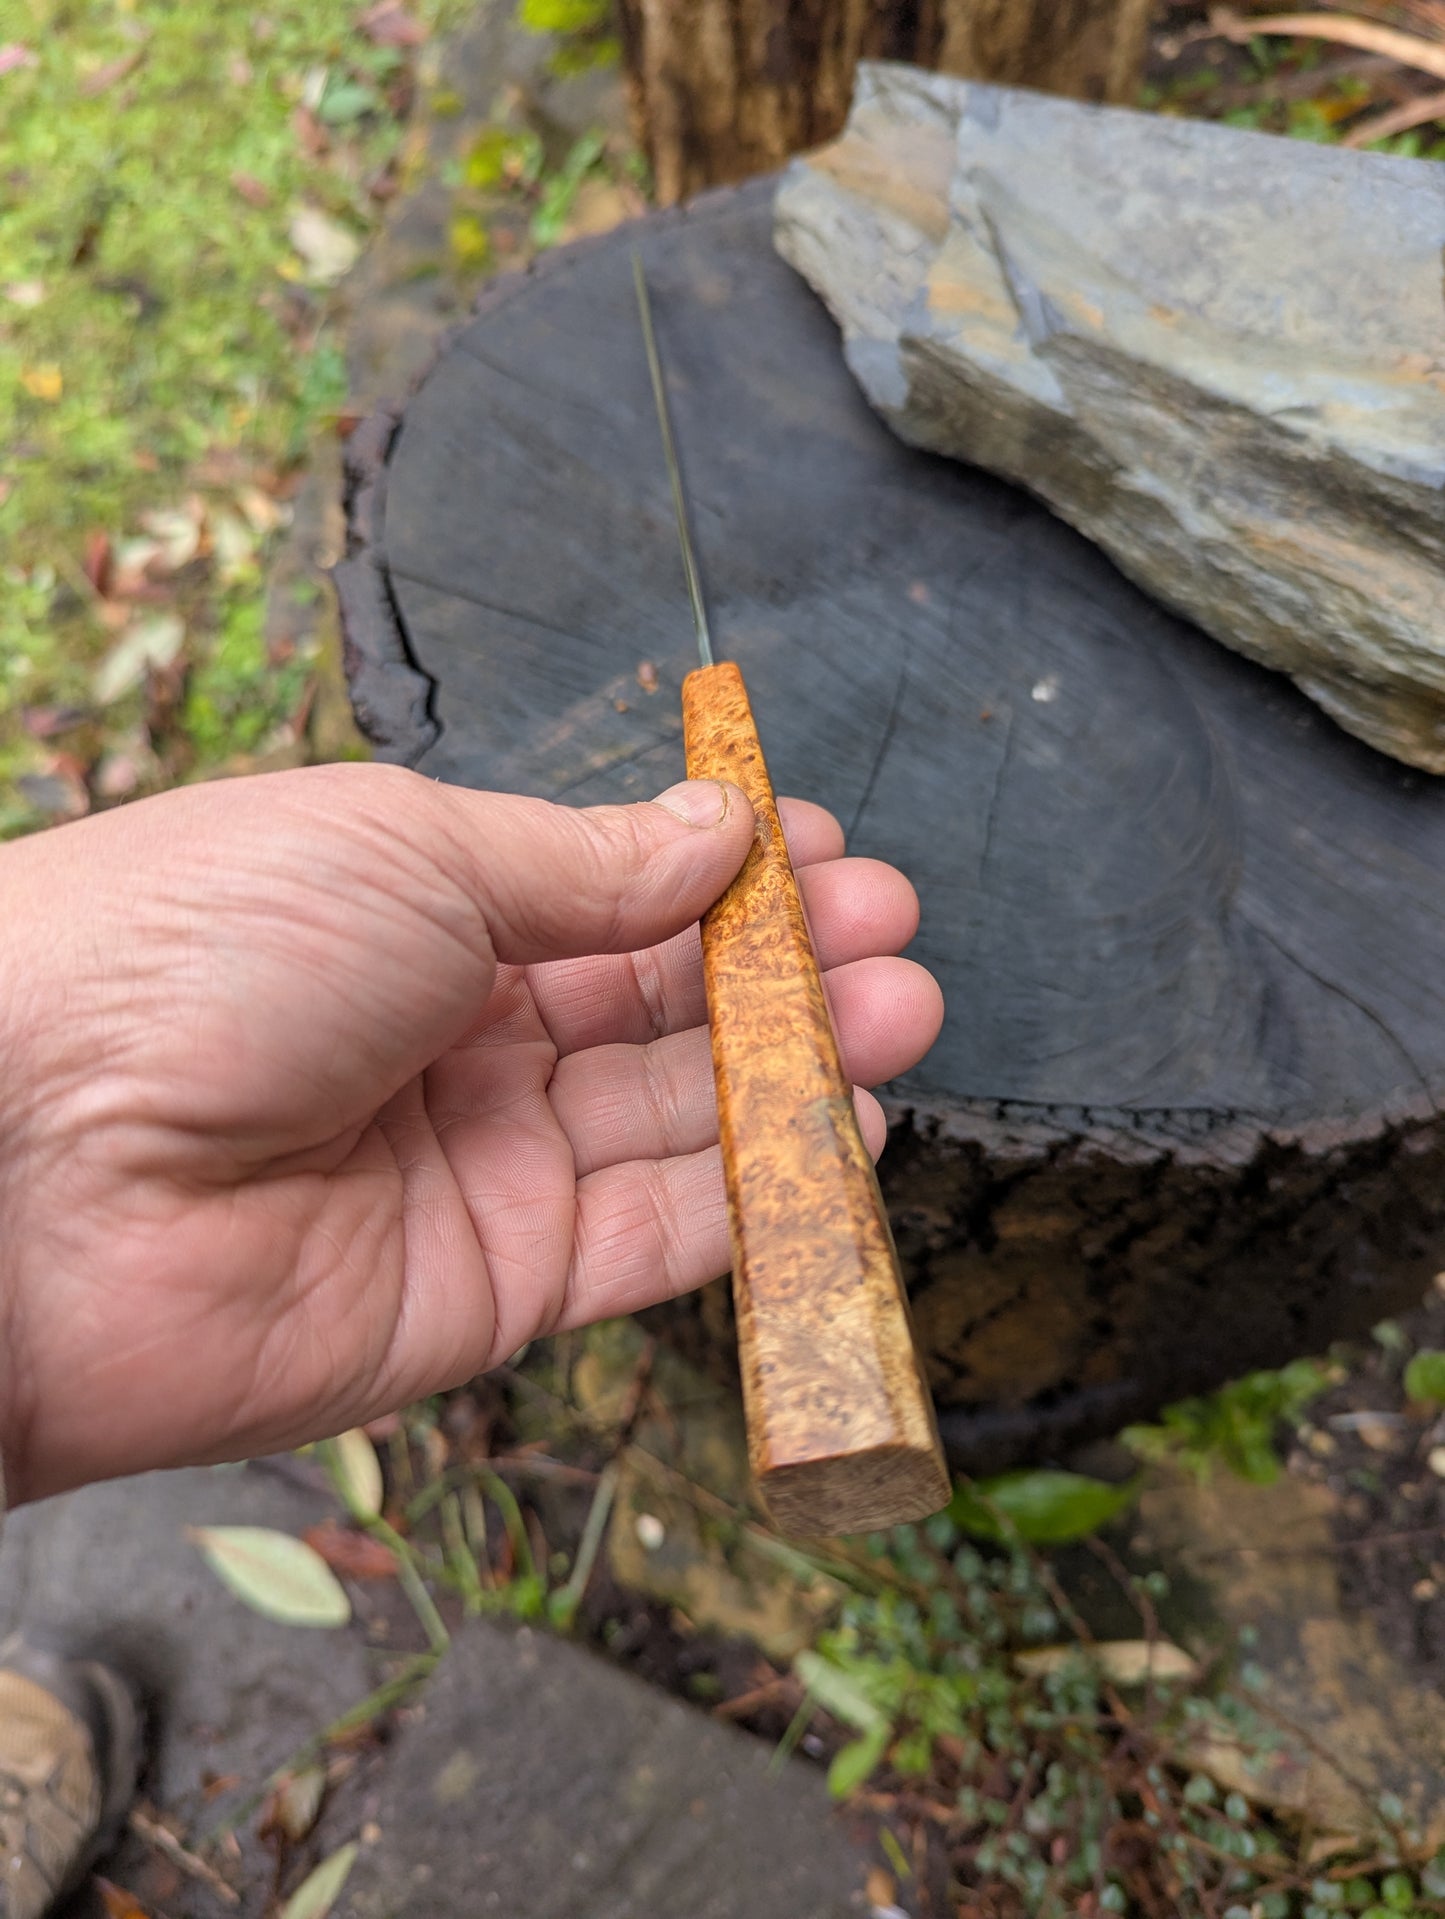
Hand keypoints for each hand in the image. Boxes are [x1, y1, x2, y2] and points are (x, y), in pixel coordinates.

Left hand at [0, 764, 942, 1501]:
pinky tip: (843, 1133)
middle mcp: (457, 1043)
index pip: (612, 898)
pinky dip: (758, 1193)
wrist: (29, 1166)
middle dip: (786, 971)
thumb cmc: (199, 947)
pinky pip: (656, 1239)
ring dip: (798, 1073)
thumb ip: (584, 863)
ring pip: (679, 1122)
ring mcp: (480, 1169)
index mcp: (421, 916)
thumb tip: (718, 828)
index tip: (822, 851)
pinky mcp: (496, 1291)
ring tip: (903, 1010)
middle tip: (892, 938)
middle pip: (661, 1012)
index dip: (724, 876)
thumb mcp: (410, 850)